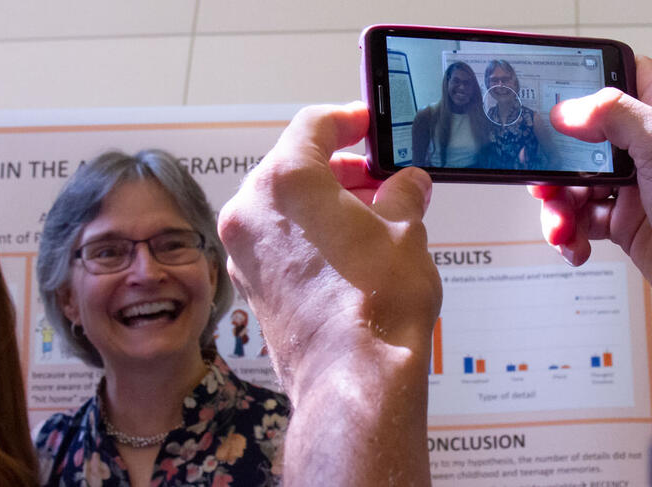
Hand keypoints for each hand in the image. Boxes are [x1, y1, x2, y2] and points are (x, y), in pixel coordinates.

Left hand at [217, 102, 438, 484]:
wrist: (352, 378)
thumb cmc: (375, 305)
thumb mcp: (405, 231)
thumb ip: (402, 194)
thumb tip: (407, 184)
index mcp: (285, 180)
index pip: (314, 126)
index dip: (347, 120)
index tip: (365, 124)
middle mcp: (252, 211)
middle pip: (292, 166)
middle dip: (338, 168)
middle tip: (377, 178)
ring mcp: (243, 251)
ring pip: (281, 205)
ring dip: (321, 202)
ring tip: (369, 215)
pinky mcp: (248, 284)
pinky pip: (275, 239)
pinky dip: (304, 233)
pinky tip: (343, 249)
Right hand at [530, 56, 651, 338]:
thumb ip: (617, 116)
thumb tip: (567, 109)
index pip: (618, 75)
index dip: (581, 87)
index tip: (551, 108)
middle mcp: (648, 146)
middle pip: (579, 137)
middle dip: (554, 165)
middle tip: (544, 183)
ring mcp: (634, 185)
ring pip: (572, 182)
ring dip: (557, 207)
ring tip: (562, 229)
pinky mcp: (623, 220)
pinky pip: (578, 219)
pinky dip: (568, 233)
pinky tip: (576, 246)